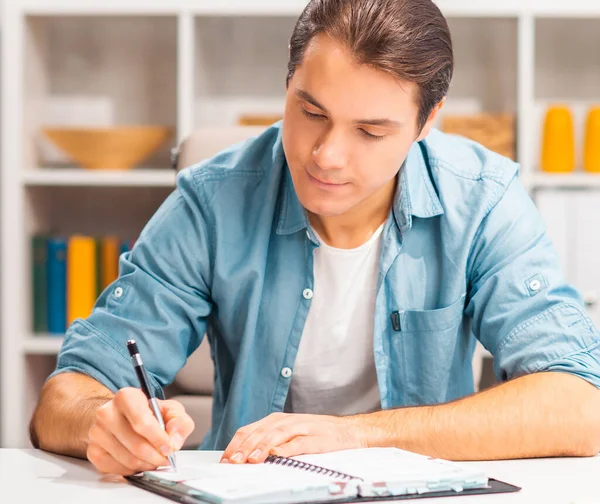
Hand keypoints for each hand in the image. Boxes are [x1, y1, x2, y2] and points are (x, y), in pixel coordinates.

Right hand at [87, 388, 194, 474]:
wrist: (123, 416)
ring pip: (128, 460)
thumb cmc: (148, 412)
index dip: (159, 439)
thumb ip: (179, 423)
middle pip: (136, 445)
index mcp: (126, 397)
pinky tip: (140, 461)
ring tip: (155, 459)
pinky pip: (118, 469)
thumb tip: (174, 442)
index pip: (142, 423)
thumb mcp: (170, 410)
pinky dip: (134, 469)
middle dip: (156, 456)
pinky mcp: (93, 451)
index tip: (169, 447)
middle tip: (166, 458)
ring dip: (147, 464)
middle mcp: (107, 413)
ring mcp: (97, 433)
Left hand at [220, 413, 366, 463]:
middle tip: (232, 461)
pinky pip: (298, 443)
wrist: (349, 431)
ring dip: (261, 447)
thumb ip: (268, 440)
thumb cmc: (316, 434)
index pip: (249, 430)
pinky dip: (286, 448)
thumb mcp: (288, 434)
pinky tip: (276, 454)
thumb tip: (244, 454)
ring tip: (250, 459)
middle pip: (259, 432)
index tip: (225, 459)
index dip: (235, 444)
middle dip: (243, 448)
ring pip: (275, 435)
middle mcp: (285, 421)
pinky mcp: (315, 438)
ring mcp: (300, 428)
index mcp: (276, 420)